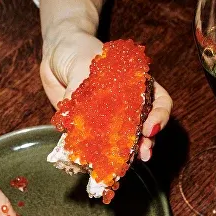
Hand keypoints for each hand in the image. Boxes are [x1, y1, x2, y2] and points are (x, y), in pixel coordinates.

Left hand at [40, 31, 171, 160]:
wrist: (56, 55)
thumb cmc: (76, 51)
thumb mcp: (80, 63)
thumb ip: (79, 88)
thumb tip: (73, 118)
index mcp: (136, 83)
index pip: (158, 101)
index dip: (159, 116)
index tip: (150, 128)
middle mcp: (127, 103)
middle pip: (145, 126)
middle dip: (145, 142)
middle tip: (143, 153)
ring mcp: (110, 118)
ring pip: (124, 140)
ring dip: (126, 154)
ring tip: (124, 164)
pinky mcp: (91, 129)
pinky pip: (98, 146)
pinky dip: (98, 156)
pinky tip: (97, 163)